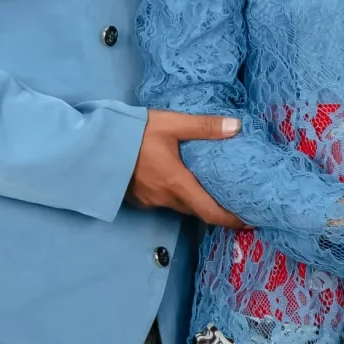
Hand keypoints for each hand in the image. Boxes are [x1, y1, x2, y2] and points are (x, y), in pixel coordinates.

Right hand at [128, 111, 242, 228]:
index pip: (211, 213)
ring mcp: (150, 200)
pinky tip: (182, 182)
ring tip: (213, 191)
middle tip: (236, 203)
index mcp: (178, 184)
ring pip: (181, 206)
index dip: (232, 220)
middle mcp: (166, 198)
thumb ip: (203, 126)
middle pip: (198, 211)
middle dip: (218, 211)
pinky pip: (164, 201)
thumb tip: (237, 126)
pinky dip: (179, 196)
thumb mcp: (171, 123)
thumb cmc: (133, 133)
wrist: (93, 145)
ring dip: (198, 203)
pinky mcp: (138, 198)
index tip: (250, 220)